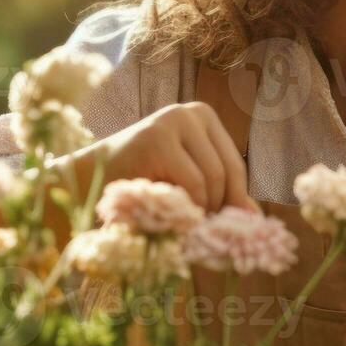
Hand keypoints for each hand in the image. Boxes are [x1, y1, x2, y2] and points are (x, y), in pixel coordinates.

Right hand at [72, 102, 258, 212]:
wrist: (87, 178)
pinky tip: (168, 214)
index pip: (235, 166)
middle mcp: (191, 112)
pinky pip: (192, 183)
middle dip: (218, 208)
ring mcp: (174, 121)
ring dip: (200, 210)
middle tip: (202, 233)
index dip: (233, 201)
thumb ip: (220, 196)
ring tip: (180, 222)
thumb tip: (258, 219)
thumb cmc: (139, 183)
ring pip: (211, 179)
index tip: (222, 228)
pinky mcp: (158, 137)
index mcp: (204, 118)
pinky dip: (187, 206)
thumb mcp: (186, 185)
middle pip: (228, 172)